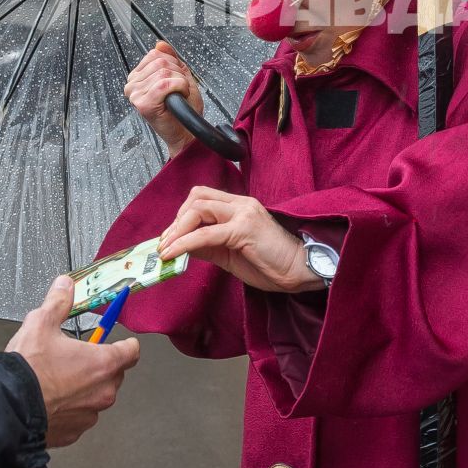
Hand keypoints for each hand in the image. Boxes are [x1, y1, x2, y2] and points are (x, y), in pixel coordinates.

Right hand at [5, 275, 140, 446]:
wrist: (7, 407)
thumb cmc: (28, 369)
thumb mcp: (41, 323)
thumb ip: (58, 302)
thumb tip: (65, 285)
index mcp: (103, 363)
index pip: (132, 352)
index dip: (125, 344)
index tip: (119, 341)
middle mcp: (103, 392)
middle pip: (114, 375)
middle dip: (100, 366)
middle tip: (77, 358)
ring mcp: (89, 415)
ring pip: (96, 397)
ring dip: (85, 389)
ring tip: (59, 380)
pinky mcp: (74, 432)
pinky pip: (80, 416)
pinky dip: (70, 408)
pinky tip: (51, 399)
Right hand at [125, 41, 200, 156]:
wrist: (185, 132)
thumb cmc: (182, 109)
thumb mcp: (178, 76)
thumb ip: (170, 59)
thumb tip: (160, 44)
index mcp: (138, 77)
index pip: (155, 54)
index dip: (173, 64)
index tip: (176, 80)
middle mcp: (132, 85)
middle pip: (161, 61)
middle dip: (178, 74)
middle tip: (179, 91)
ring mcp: (135, 94)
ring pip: (164, 72)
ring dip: (180, 83)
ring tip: (178, 96)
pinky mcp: (143, 103)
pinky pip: (165, 83)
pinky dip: (179, 88)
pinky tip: (178, 97)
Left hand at [157, 186, 319, 293]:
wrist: (301, 270)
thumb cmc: (272, 263)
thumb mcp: (232, 254)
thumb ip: (209, 246)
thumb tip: (182, 246)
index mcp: (240, 207)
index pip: (203, 198)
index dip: (181, 216)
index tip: (169, 238)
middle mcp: (241, 204)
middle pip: (197, 198)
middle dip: (176, 221)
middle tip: (165, 244)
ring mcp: (243, 213)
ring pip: (198, 209)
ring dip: (176, 230)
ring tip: (166, 250)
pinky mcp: (243, 229)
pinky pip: (205, 234)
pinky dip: (184, 243)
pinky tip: (173, 254)